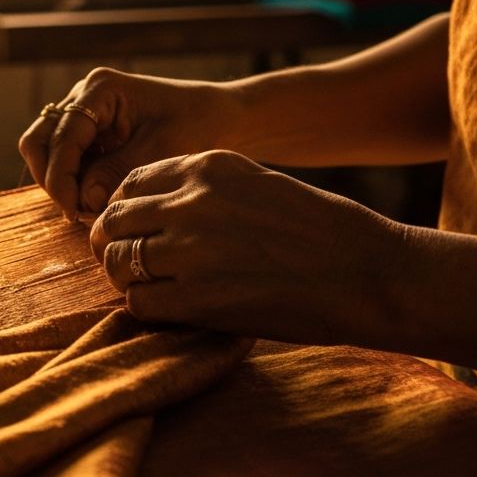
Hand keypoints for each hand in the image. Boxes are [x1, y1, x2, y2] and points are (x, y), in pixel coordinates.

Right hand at [18, 68, 235, 219]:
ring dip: (60, 184)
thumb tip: (82, 200)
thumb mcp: (162, 151)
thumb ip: (117, 173)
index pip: (61, 137)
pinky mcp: (90, 136)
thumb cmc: (199, 125)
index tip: (74, 210)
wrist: (223, 119)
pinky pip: (65, 162)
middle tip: (77, 212)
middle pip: (38, 142)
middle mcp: (83, 97)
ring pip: (45, 153)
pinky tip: (95, 203)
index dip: (60, 177)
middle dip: (52, 179)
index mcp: (100, 90)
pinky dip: (73, 184)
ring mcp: (82, 116)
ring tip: (89, 210)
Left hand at [89, 149, 404, 346]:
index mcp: (206, 167)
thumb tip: (149, 211)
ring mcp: (191, 249)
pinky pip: (139, 302)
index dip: (119, 208)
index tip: (125, 228)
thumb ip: (200, 189)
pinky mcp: (197, 297)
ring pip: (119, 261)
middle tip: (119, 261)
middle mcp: (191, 201)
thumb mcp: (253, 183)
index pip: (130, 183)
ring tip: (143, 287)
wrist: (366, 272)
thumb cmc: (316, 230)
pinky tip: (167, 309)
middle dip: (109, 242)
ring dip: (124, 277)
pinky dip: (144, 308)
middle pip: (114, 220)